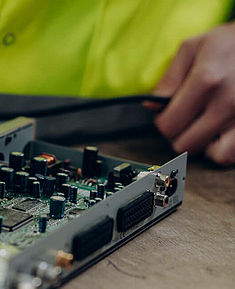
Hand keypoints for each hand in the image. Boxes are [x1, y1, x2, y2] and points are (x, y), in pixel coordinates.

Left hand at [148, 22, 234, 165]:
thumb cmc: (228, 43)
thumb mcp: (192, 48)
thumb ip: (169, 78)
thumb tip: (151, 106)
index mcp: (206, 81)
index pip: (168, 125)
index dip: (163, 122)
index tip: (169, 113)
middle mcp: (226, 102)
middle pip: (185, 144)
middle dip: (180, 135)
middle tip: (187, 120)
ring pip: (213, 155)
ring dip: (204, 145)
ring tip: (205, 127)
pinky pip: (233, 154)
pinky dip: (225, 150)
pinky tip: (221, 134)